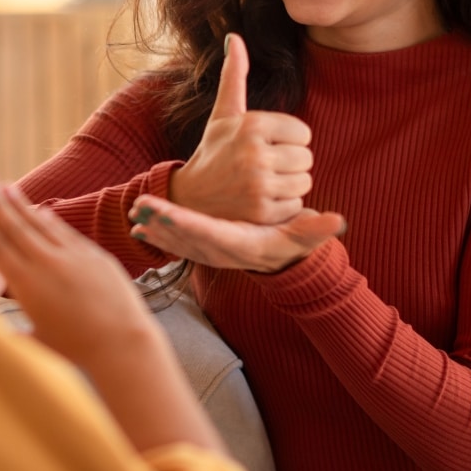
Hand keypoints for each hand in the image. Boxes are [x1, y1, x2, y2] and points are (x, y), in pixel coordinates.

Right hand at [0, 175, 160, 368]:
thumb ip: (12, 333)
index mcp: (26, 285)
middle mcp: (46, 264)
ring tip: (7, 187)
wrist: (121, 341)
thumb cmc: (76, 350)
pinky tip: (42, 210)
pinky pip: (65, 232)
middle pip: (15, 228)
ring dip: (22, 204)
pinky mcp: (93, 255)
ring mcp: (71, 256)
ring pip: (40, 224)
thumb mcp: (37, 341)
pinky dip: (51, 220)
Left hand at [129, 193, 345, 272]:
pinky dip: (157, 236)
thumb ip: (317, 228)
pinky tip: (136, 224)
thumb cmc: (290, 244)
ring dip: (155, 229)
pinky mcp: (201, 249)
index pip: (211, 233)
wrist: (279, 263)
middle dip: (162, 224)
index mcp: (241, 244)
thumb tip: (336, 220)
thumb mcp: (304, 236)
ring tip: (134, 212)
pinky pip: (175, 244)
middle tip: (139, 208)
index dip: (188, 225)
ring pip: (176, 242)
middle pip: (186, 238)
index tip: (167, 215)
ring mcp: (208, 252)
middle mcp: (220, 251)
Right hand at [169, 33, 313, 224]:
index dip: (289, 142)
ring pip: (304, 182)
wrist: (189, 199)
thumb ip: (234, 76)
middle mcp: (254, 153)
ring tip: (262, 184)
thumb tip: (235, 37)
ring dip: (288, 186)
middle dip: (290, 165)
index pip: (303, 133)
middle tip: (263, 168)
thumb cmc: (213, 152)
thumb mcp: (223, 114)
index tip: (265, 147)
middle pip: (307, 158)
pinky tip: (260, 202)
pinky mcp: (261, 211)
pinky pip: (296, 205)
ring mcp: (257, 184)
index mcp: (251, 124)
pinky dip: (283, 207)